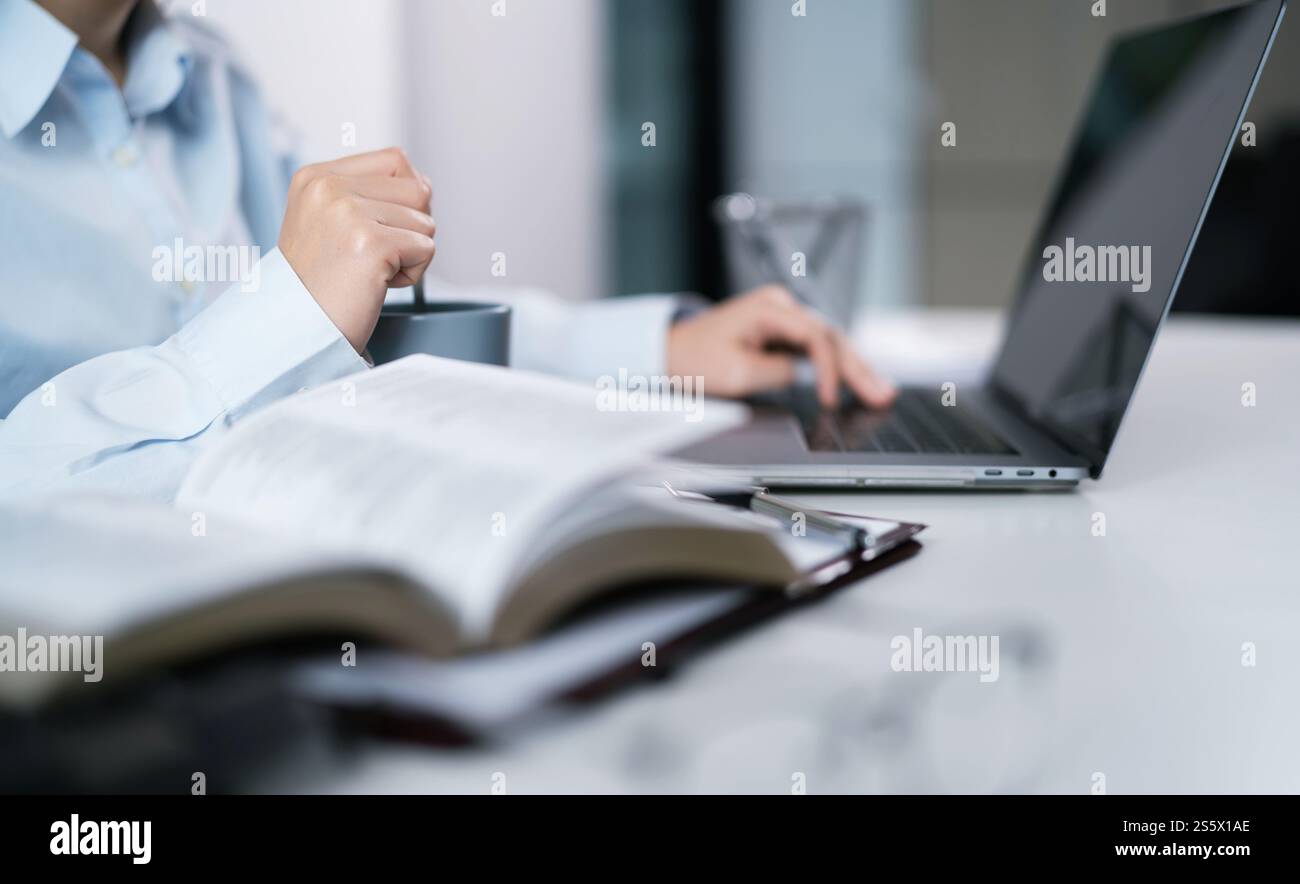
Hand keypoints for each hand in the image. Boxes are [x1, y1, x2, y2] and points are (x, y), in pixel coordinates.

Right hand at [278, 147, 435, 351]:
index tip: (377, 230)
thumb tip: (424, 184)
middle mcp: (327, 187)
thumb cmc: (320, 285)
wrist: (299, 330)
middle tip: (373, 256)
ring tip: (370, 271)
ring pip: (426, 222)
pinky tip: (377, 284)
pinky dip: (412, 274)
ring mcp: (347, 212)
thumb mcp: (328, 222)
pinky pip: (426, 249)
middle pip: (419, 189)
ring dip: (410, 254)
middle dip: (410, 228)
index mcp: (315, 176)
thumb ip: (367, 195)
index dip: (404, 199)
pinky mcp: (371, 243)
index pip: (396, 160)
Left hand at [666, 285, 896, 408]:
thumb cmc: (695, 359)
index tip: (830, 399)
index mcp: (769, 308)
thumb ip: (778, 372)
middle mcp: (780, 307)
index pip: (815, 337)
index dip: (828, 370)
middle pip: (831, 336)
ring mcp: (783, 318)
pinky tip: (857, 382)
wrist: (669, 353)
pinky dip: (835, 367)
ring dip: (854, 368)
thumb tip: (807, 375)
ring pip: (829, 343)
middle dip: (858, 368)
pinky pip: (816, 349)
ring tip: (881, 391)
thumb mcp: (736, 372)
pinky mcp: (782, 333)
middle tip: (883, 394)